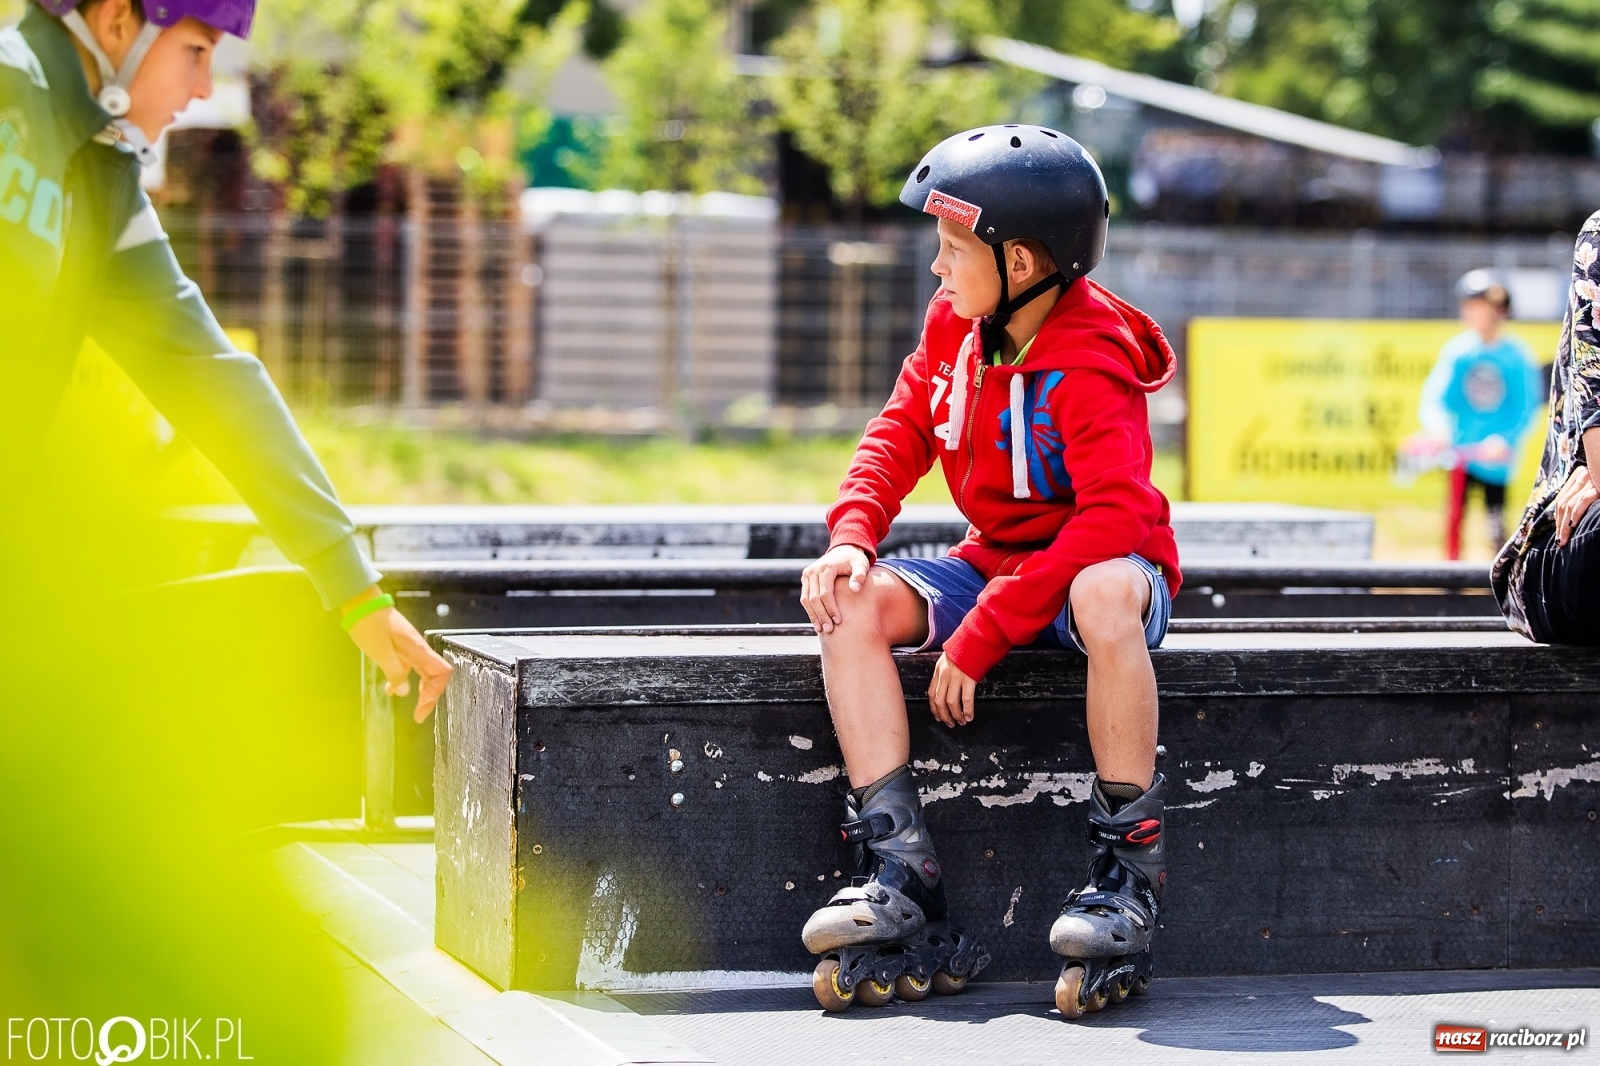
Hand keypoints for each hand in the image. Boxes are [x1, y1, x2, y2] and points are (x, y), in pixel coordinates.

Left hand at [342, 588, 452, 721]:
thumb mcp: (380, 651)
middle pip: (435, 676)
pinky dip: (404, 680)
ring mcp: (410, 648)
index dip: (436, 693)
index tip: (422, 709)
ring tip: (412, 706)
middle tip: (419, 714)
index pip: (441, 673)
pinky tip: (391, 688)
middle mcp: (418, 649)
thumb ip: (394, 672)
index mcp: (417, 649)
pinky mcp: (400, 648)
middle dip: (429, 697)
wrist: (360, 603)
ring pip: (424, 673)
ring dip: (420, 690)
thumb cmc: (370, 622)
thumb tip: (403, 691)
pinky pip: (409, 668)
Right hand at [800, 545, 870, 633]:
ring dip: (813, 615)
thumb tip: (855, 590)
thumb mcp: (861, 564)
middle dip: (821, 615)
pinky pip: (805, 597)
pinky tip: (817, 622)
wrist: (843, 549)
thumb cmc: (855, 560)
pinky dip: (810, 610)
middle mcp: (813, 571)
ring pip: (806, 600)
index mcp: (826, 568)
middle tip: (829, 630)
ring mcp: (807, 575)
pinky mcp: (806, 579)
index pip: (825, 593)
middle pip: (814, 598)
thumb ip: (860, 576)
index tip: (839, 621)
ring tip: (821, 630)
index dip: (831, 608)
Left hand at [928, 652, 975, 726]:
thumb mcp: (951, 657)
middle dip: (944, 715)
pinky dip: (967, 710)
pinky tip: (969, 716)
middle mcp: (945, 674)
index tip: (938, 716)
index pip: (931, 693)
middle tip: (950, 723)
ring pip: (951, 702)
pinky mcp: (969, 678)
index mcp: (939, 669)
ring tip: (961, 722)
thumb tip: (949, 685)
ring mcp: (956, 676)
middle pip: (939, 701)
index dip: (934, 708)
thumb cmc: (967, 647)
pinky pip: (966, 699)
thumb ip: (947, 671)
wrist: (977, 636)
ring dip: (956, 715)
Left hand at [1553, 465, 1598, 546]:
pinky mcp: (1599, 487)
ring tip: (1563, 539)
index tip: (1557, 532)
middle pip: (1562, 502)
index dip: (1557, 517)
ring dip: (1564, 525)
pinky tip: (1573, 525)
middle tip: (1559, 541)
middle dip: (1559, 524)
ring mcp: (1592, 478)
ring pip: (1569, 504)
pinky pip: (1582, 501)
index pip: (1561, 498)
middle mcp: (1583, 474)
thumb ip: (1579, 501)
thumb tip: (1564, 521)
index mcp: (1579, 475)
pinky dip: (1575, 514)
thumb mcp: (1593, 494)